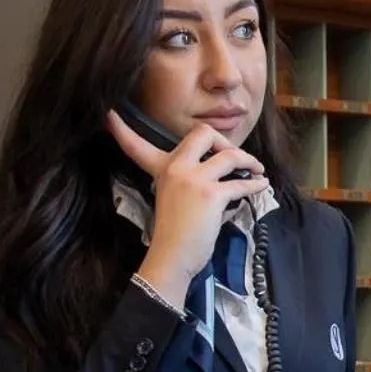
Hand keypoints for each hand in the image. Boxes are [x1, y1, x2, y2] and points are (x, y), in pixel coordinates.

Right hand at [105, 110, 270, 304]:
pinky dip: (255, 184)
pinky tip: (262, 185)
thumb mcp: (171, 197)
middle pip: (203, 133)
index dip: (121, 130)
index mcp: (162, 169)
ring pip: (229, 155)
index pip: (136, 145)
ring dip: (249, 160)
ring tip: (257, 169)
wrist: (172, 256)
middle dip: (225, 140)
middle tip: (234, 155)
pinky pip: (241, 183)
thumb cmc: (173, 233)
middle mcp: (176, 167)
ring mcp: (193, 179)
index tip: (108, 115)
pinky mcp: (211, 195)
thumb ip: (185, 180)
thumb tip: (215, 174)